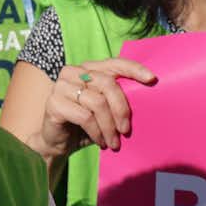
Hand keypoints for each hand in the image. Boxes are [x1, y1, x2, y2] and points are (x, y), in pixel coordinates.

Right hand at [36, 58, 157, 157]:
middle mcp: (72, 72)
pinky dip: (97, 132)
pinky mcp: (54, 103)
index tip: (152, 79)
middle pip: (107, 84)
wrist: (56, 142)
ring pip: (97, 103)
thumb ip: (115, 99)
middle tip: (126, 130)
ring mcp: (61, 86)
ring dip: (109, 127)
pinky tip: (100, 142)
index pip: (114, 63)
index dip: (133, 69)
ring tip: (114, 142)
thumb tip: (144, 100)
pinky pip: (85, 117)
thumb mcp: (103, 109)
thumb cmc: (85, 124)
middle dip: (121, 109)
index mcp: (88, 69)